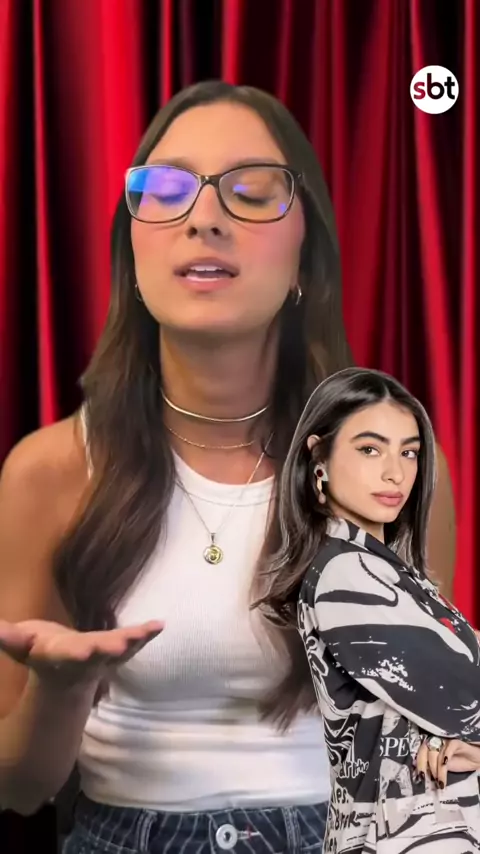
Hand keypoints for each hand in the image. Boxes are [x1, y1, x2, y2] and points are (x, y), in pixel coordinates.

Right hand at [0, 617, 162, 687]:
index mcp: (58, 656)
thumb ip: (10, 638)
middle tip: (121, 646)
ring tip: (148, 631)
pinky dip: (146, 634)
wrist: (65, 676)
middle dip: (108, 649)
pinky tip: (161, 624)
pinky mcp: (119, 649)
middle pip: (98, 654)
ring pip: (120, 649)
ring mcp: (104, 657)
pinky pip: (135, 642)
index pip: (66, 655)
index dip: (74, 653)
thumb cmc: (41, 652)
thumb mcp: (23, 646)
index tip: (83, 651)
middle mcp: (84, 660)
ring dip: (134, 642)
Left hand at [416, 737, 479, 787]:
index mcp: (430, 746)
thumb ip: (431, 768)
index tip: (418, 776)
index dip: (417, 764)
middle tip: (424, 778)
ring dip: (435, 768)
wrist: (473, 759)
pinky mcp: (455, 742)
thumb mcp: (441, 768)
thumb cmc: (456, 762)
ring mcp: (445, 740)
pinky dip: (445, 757)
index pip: (420, 753)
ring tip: (439, 781)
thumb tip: (419, 776)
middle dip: (422, 765)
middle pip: (424, 750)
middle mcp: (435, 741)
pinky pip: (448, 748)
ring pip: (436, 752)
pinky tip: (445, 765)